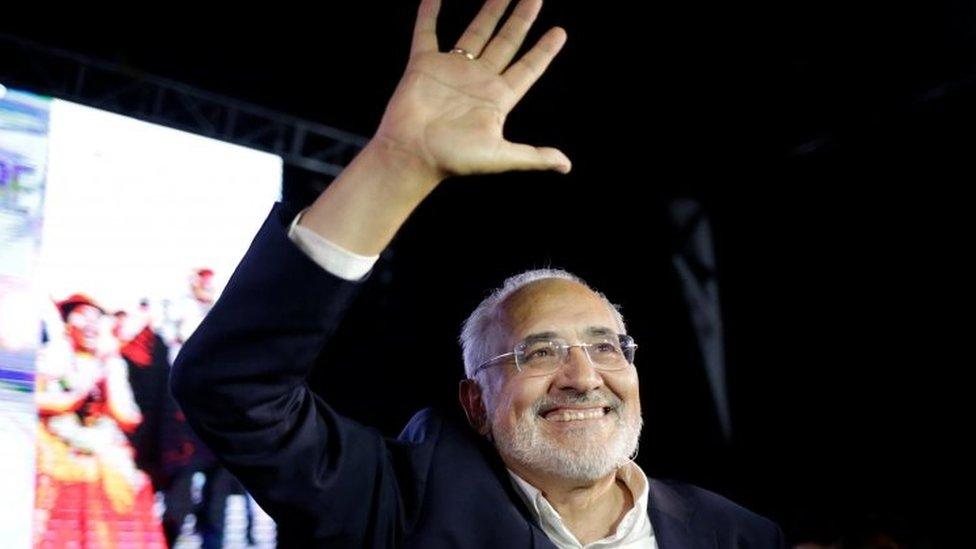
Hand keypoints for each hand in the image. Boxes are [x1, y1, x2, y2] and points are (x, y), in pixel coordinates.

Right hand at [373, 0, 570, 180]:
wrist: (412, 156)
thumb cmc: (453, 160)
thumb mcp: (500, 157)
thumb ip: (533, 156)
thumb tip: (567, 166)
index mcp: (498, 98)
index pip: (527, 69)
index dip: (544, 51)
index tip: (560, 32)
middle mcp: (478, 80)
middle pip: (506, 42)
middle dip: (521, 19)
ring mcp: (451, 70)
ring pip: (475, 32)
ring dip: (490, 11)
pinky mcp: (424, 65)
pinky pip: (427, 32)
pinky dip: (429, 13)